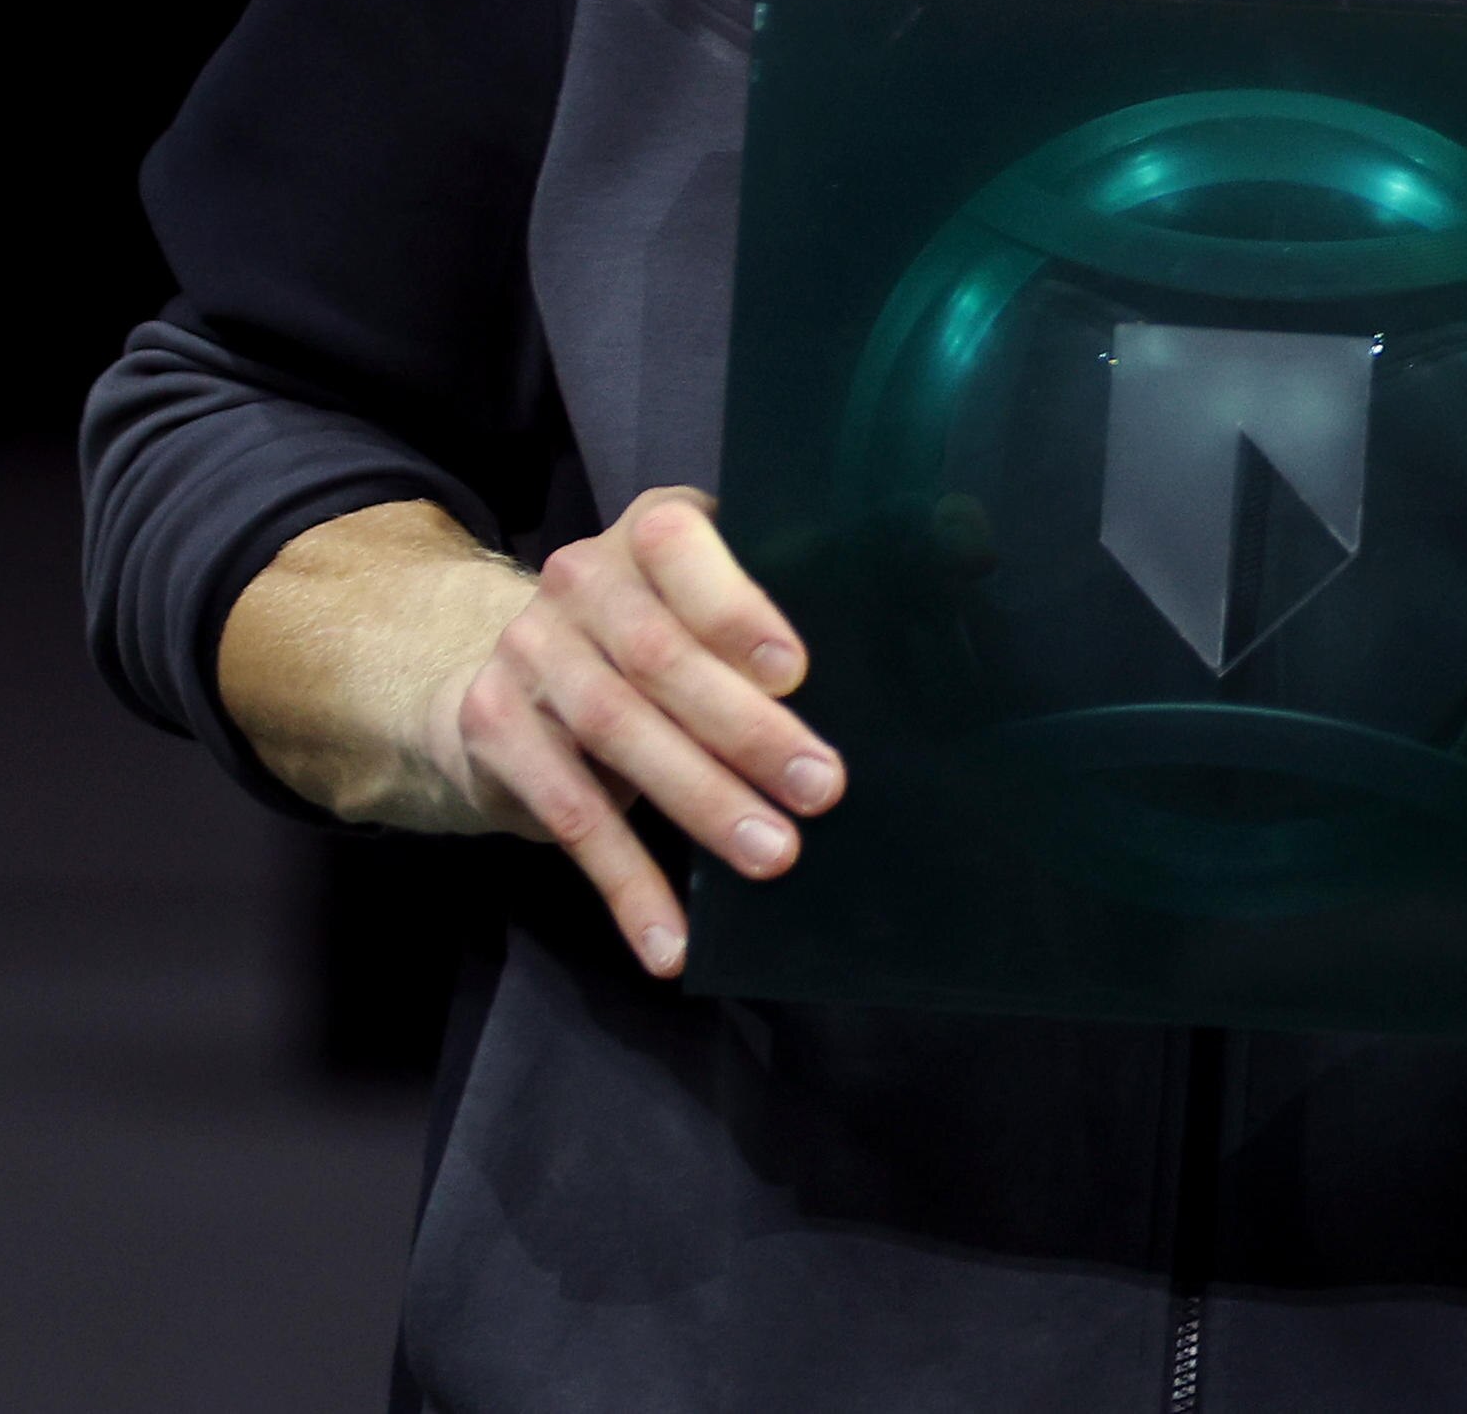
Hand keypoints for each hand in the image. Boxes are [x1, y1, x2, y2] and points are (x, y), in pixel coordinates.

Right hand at [425, 485, 841, 979]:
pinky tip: (671, 941)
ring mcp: (531, 655)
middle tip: (822, 790)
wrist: (497, 665)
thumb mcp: (728, 579)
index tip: (795, 671)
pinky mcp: (497, 733)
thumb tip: (970, 545)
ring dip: (701, 805)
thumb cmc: (668, 623)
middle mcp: (582, 580)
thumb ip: (827, 566)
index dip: (736, 608)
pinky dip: (626, 885)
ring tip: (775, 859)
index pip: (683, 547)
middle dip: (745, 731)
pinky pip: (568, 819)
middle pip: (661, 659)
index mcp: (654, 526)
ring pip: (618, 736)